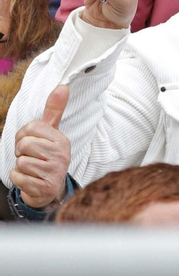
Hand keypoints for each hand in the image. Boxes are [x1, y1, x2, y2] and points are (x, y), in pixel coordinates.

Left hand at [10, 85, 70, 209]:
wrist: (49, 189)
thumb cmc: (46, 157)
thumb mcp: (50, 134)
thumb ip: (54, 110)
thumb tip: (63, 86)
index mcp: (61, 140)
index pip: (31, 128)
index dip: (23, 135)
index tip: (31, 143)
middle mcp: (62, 155)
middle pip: (24, 144)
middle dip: (21, 152)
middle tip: (31, 157)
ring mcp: (55, 172)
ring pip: (21, 161)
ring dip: (21, 166)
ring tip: (32, 169)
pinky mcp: (45, 187)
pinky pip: (18, 177)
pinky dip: (19, 179)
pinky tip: (30, 179)